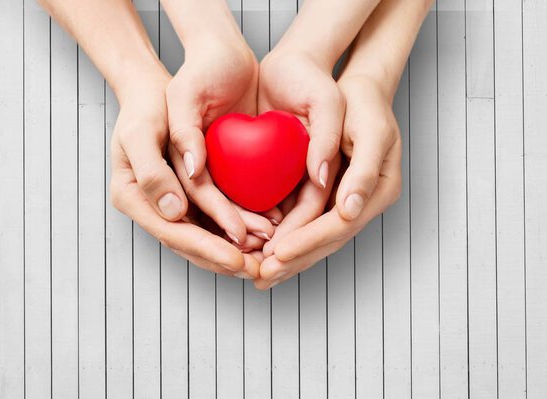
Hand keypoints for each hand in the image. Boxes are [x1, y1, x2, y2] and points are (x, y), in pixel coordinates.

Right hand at [109, 66, 259, 278]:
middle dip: (226, 258)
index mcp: (133, 198)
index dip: (206, 248)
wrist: (155, 92)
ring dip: (237, 249)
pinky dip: (238, 227)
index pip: (173, 233)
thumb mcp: (140, 132)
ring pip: (207, 235)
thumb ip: (151, 172)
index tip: (237, 259)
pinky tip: (263, 232)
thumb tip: (174, 211)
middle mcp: (153, 207)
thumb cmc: (145, 106)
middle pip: (191, 243)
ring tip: (267, 255)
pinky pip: (215, 218)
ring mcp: (172, 203)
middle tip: (259, 270)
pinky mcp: (191, 194)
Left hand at [255, 74, 401, 288]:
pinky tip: (263, 250)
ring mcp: (343, 201)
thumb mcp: (371, 130)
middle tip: (262, 277)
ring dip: (288, 258)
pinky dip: (285, 237)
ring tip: (259, 275)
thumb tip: (349, 209)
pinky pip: (305, 222)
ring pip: (314, 237)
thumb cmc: (365, 104)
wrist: (357, 89)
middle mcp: (361, 202)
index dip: (309, 242)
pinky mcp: (326, 194)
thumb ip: (363, 170)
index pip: (340, 226)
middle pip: (326, 240)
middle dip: (294, 260)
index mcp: (377, 191)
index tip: (279, 254)